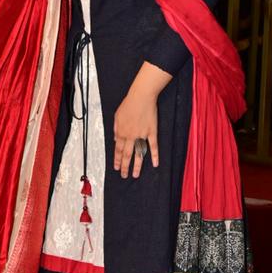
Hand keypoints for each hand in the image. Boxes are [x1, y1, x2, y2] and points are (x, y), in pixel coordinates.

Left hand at [113, 63, 170, 178]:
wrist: (141, 97)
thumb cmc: (128, 104)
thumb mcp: (117, 116)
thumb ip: (116, 129)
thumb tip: (116, 139)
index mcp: (121, 132)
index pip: (117, 149)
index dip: (116, 159)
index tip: (116, 167)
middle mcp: (130, 136)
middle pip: (126, 154)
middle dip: (124, 166)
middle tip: (124, 175)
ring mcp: (141, 135)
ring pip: (139, 153)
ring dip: (137, 165)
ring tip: (136, 175)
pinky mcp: (151, 132)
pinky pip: (153, 146)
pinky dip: (155, 155)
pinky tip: (155, 164)